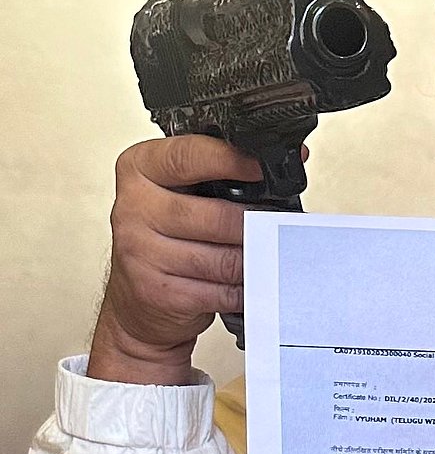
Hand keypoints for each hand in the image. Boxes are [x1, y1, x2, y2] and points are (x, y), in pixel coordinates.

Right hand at [88, 135, 262, 384]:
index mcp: (140, 169)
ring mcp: (140, 252)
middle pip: (218, 216)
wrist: (137, 296)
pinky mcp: (155, 291)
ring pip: (224, 259)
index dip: (233, 161)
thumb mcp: (182, 192)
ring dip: (255, 261)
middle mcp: (133, 208)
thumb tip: (282, 165)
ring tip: (267, 256)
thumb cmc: (168, 236)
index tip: (265, 167)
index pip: (189, 157)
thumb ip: (219, 176)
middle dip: (257, 225)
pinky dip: (243, 289)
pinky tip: (248, 283)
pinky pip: (220, 291)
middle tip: (278, 228)